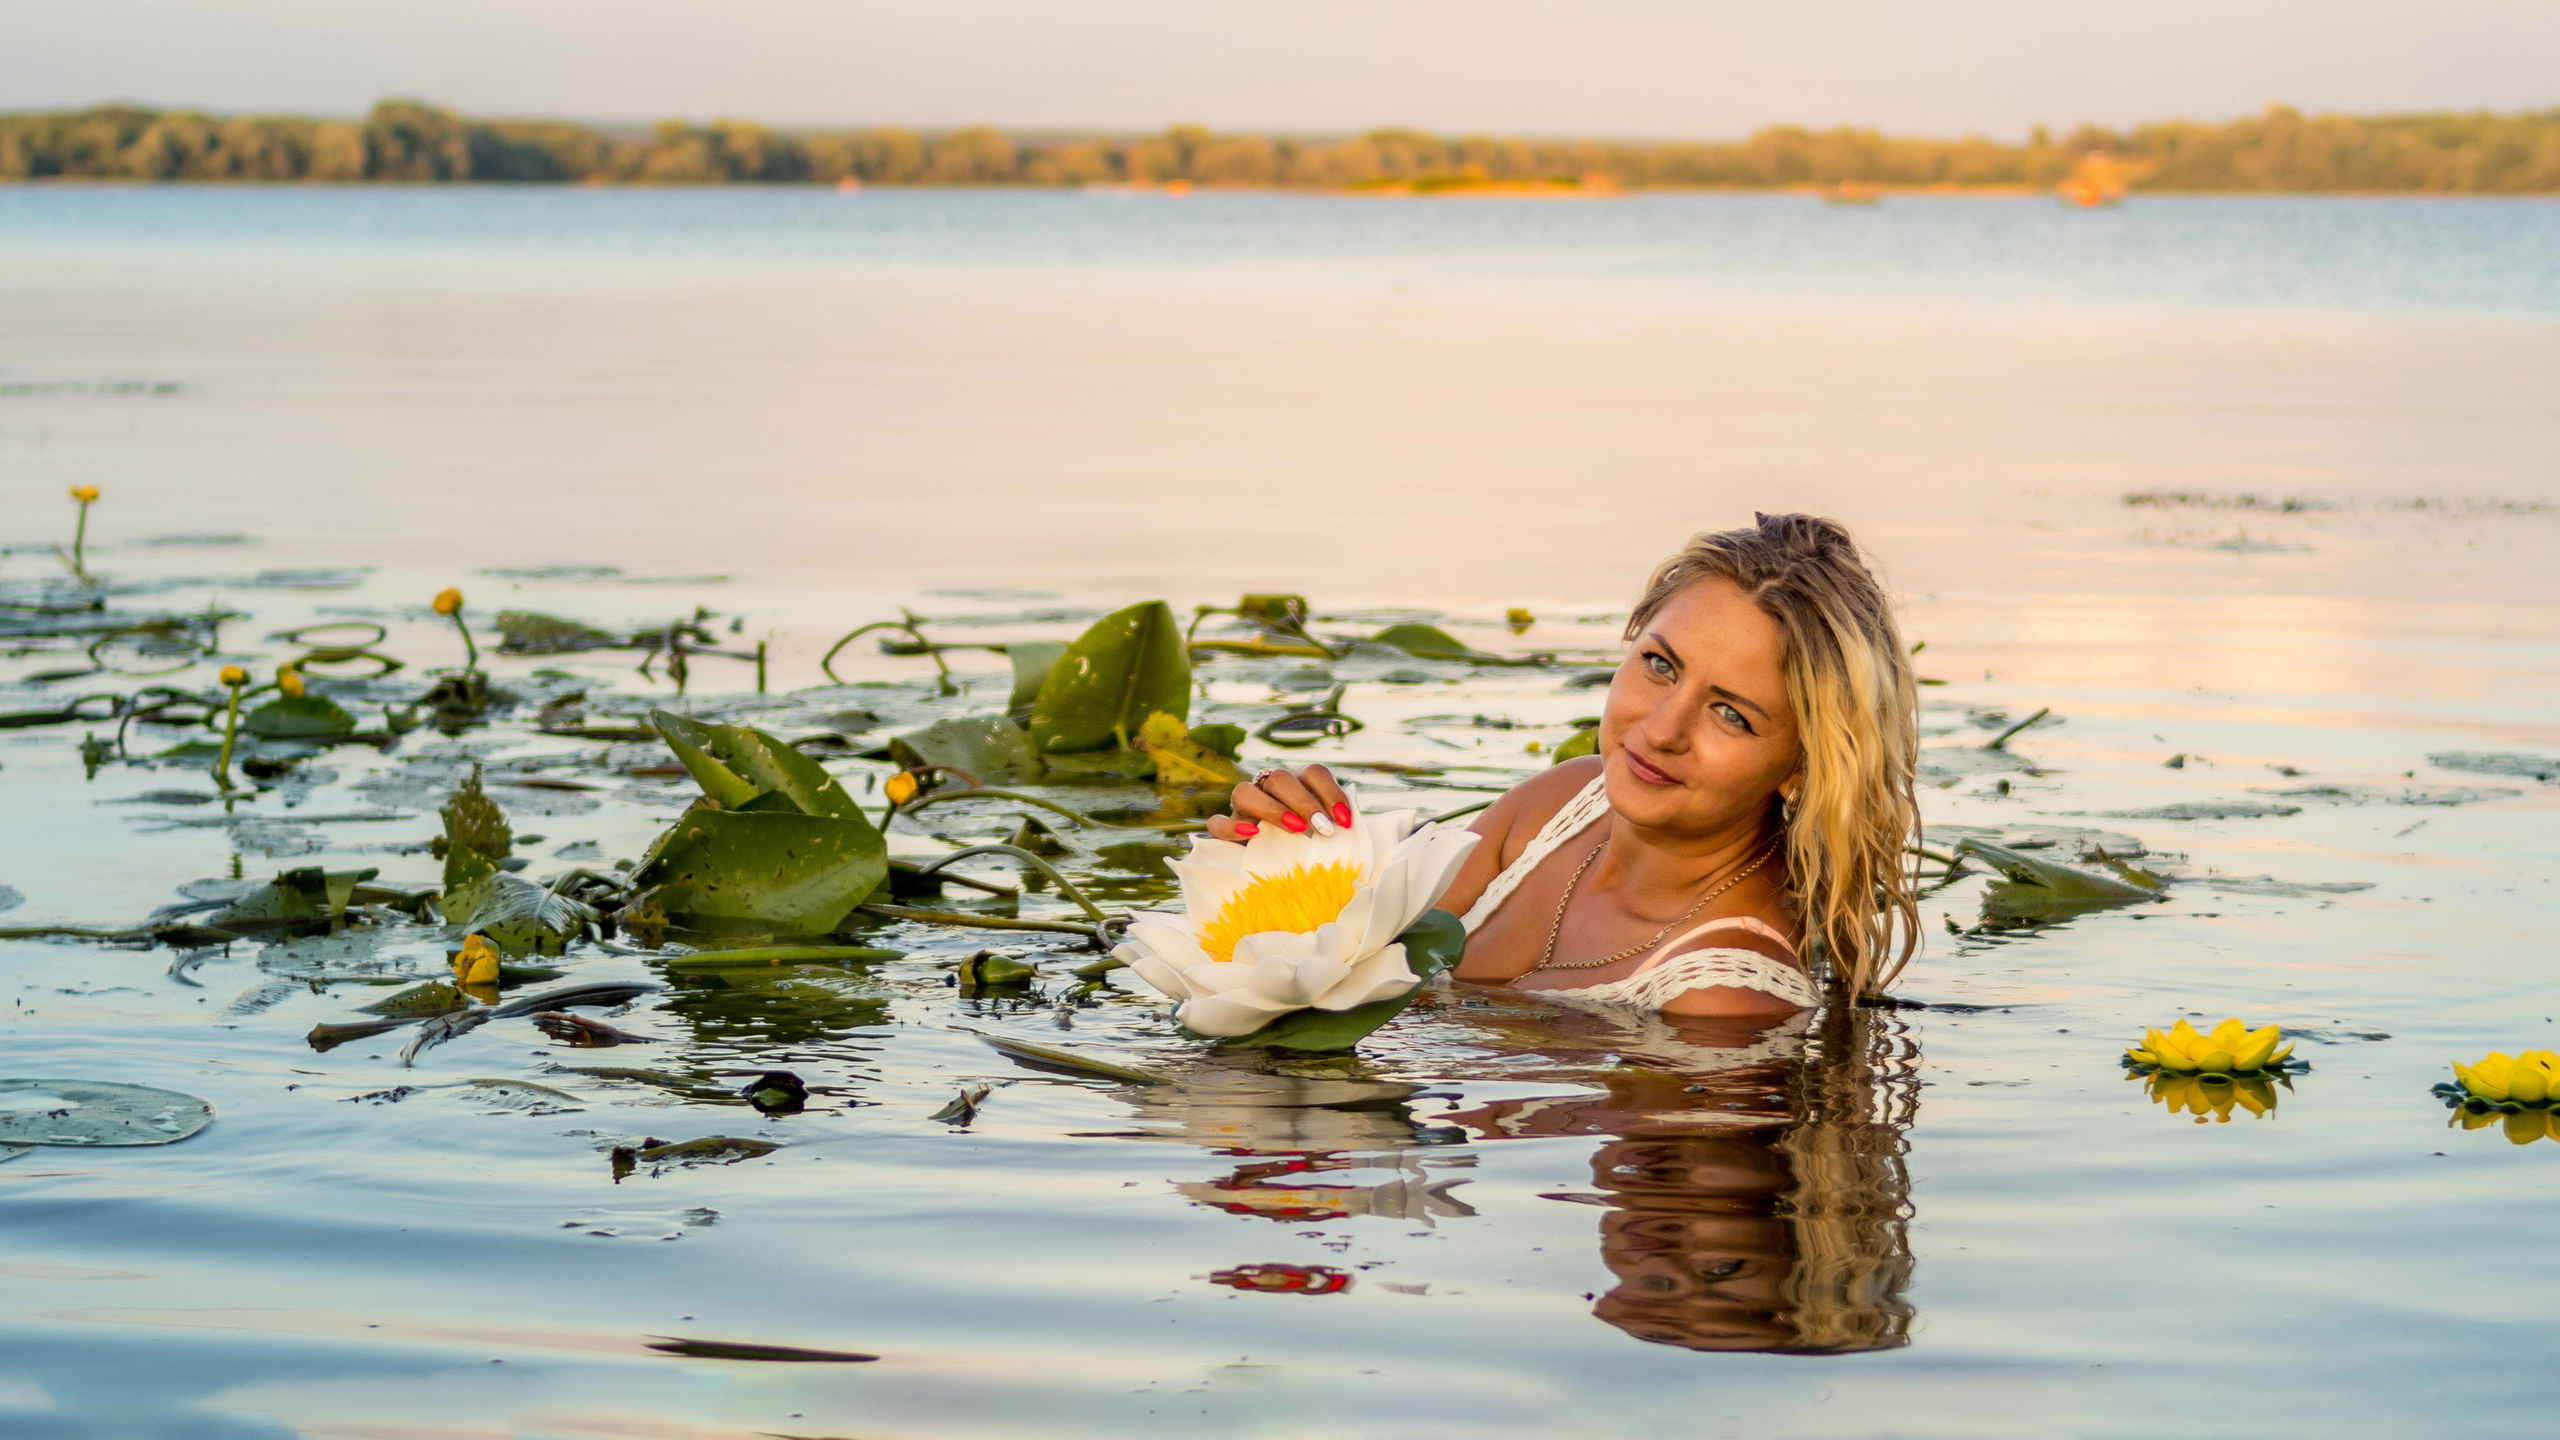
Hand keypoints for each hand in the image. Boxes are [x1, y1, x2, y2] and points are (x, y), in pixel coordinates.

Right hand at [1205, 763, 1353, 841]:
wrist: (1273, 870)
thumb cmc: (1307, 850)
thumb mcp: (1323, 836)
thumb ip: (1335, 826)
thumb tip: (1353, 828)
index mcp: (1298, 784)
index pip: (1314, 773)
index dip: (1331, 792)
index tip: (1345, 821)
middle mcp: (1269, 788)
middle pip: (1281, 778)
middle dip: (1305, 802)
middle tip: (1324, 828)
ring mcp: (1243, 806)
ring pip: (1246, 791)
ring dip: (1273, 809)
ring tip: (1295, 829)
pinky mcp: (1224, 827)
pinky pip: (1218, 822)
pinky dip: (1233, 827)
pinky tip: (1252, 835)